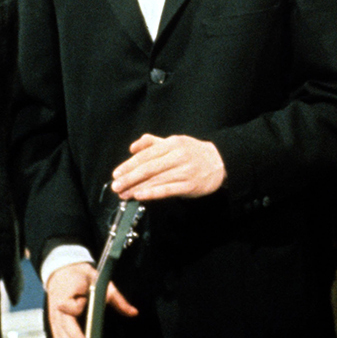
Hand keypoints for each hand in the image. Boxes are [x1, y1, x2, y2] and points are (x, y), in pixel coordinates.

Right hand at [45, 261, 137, 337]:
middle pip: (66, 322)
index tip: (82, 302)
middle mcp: (58, 304)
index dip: (77, 305)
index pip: (72, 302)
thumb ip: (117, 298)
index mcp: (69, 291)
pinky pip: (56, 334)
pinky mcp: (53, 319)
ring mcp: (54, 313)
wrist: (62, 270)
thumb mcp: (101, 282)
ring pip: (60, 331)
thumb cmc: (83, 276)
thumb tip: (133, 312)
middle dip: (74, 337)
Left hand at [110, 133, 225, 200]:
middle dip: (129, 178)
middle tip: (116, 185)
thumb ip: (152, 143)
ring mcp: (184, 171)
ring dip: (137, 188)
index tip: (117, 173)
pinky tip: (140, 195)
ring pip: (156, 179)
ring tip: (124, 193)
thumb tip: (133, 147)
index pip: (146, 155)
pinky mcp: (189, 185)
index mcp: (172, 143)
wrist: (220, 162)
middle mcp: (178, 156)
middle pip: (148, 167)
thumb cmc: (194, 152)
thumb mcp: (174, 142)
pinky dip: (152, 193)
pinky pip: (167, 189)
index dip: (129, 165)